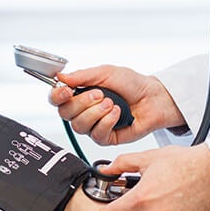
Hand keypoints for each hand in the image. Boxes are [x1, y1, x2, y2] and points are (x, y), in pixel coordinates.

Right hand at [49, 65, 183, 144]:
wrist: (153, 97)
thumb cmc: (131, 84)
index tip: (66, 90)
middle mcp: (83, 111)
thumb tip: (61, 77)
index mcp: (79, 93)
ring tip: (111, 103)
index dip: (57, 96)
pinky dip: (107, 122)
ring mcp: (93, 125)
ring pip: (79, 126)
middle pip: (65, 114)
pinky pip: (96, 134)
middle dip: (82, 103)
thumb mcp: (106, 72)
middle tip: (99, 94)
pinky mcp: (105, 138)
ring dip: (95, 113)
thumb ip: (82, 76)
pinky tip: (117, 113)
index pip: (56, 99)